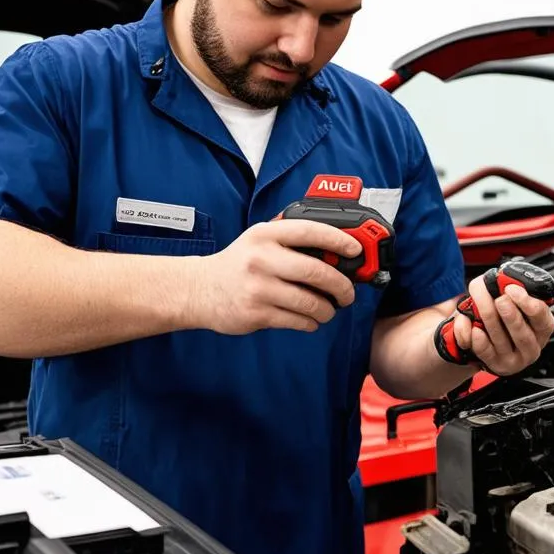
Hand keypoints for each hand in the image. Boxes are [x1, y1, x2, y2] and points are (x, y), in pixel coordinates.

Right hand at [185, 219, 361, 333]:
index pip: (310, 231)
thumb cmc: (237, 264)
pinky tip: (310, 319)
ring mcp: (258, 288)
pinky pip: (297, 320)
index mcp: (265, 235)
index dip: (338, 239)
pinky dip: (310, 322)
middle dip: (341, 285)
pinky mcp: (256, 313)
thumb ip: (289, 240)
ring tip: (329, 309)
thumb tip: (334, 248)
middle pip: (316, 271)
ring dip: (327, 309)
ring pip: (310, 301)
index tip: (355, 249)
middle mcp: (261, 259)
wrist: (198, 290)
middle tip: (348, 293)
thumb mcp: (258, 240)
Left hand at [451, 278, 553, 374]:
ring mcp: (515, 359)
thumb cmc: (502, 316)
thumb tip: (499, 280)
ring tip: (480, 306)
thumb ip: (508, 290)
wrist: (484, 337)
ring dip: (489, 320)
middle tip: (500, 300)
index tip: (511, 289)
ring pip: (501, 340)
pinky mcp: (496, 365)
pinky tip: (474, 328)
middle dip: (510, 314)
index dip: (527, 302)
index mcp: (542, 326)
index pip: (542, 317)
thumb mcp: (511, 300)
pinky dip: (478, 339)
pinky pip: (485, 351)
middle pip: (522, 332)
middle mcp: (532, 346)